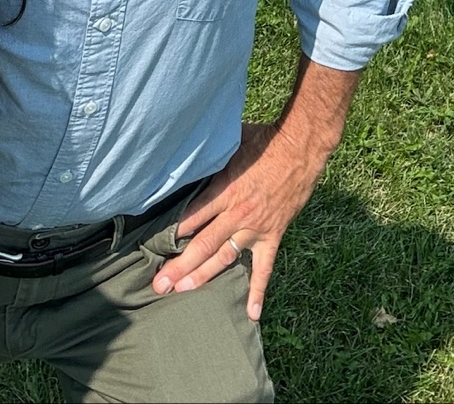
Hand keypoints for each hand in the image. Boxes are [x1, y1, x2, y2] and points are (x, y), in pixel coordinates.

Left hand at [150, 120, 323, 320]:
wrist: (300, 148)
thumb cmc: (263, 141)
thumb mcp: (230, 143)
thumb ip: (210, 156)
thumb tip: (185, 151)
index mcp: (225, 190)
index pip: (192, 216)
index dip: (173, 233)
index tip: (152, 247)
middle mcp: (237, 214)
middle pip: (202, 244)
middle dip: (179, 265)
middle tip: (159, 284)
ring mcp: (255, 228)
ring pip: (224, 258)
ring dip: (203, 276)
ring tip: (182, 291)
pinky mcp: (273, 235)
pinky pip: (264, 268)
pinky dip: (257, 291)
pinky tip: (251, 313)